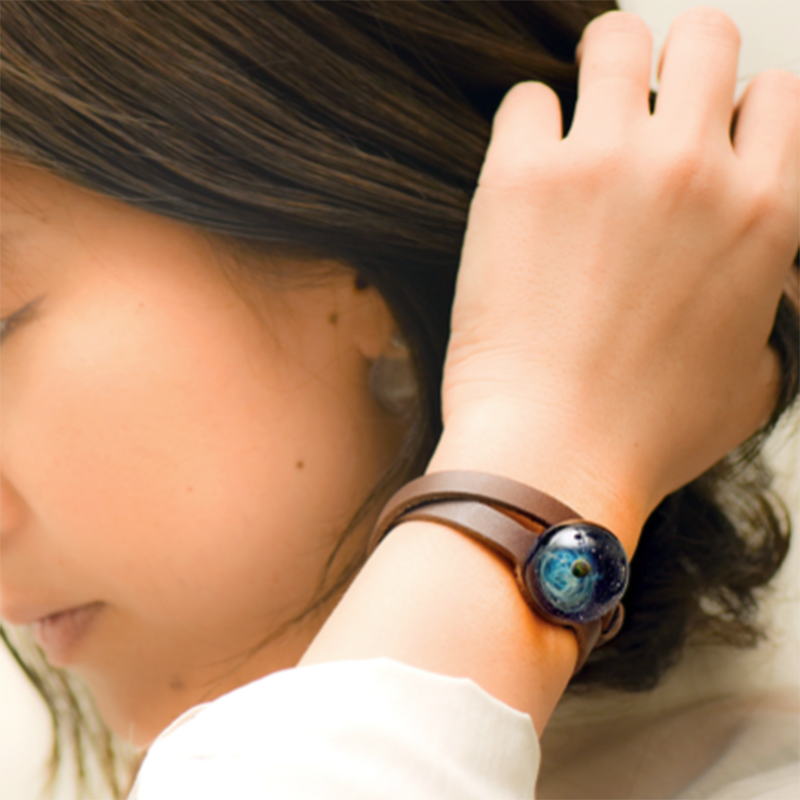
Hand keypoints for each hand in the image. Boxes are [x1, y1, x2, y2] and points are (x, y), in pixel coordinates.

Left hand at [434, 8, 799, 545]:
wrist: (553, 454)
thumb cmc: (645, 434)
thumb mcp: (749, 383)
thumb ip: (765, 318)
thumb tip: (756, 297)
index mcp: (765, 212)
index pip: (773, 93)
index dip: (732, 109)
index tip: (697, 139)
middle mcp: (694, 172)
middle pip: (704, 36)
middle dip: (674, 63)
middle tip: (637, 108)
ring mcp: (606, 164)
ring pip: (617, 39)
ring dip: (601, 68)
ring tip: (579, 121)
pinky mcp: (522, 177)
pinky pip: (528, 100)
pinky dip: (528, 128)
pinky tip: (524, 174)